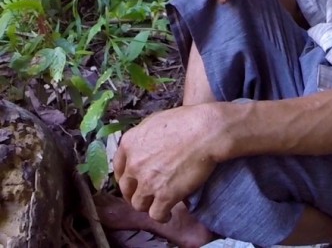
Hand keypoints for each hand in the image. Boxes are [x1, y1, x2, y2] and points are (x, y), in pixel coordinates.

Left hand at [113, 105, 217, 221]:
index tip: (133, 181)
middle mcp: (134, 164)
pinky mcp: (165, 196)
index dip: (126, 176)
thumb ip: (143, 138)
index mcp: (130, 143)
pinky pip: (156, 214)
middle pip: (127, 188)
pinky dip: (161, 216)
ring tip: (157, 205)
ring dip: (147, 205)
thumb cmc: (188, 121)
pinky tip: (167, 214)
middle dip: (134, 193)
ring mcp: (148, 182)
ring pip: (138, 204)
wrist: (206, 132)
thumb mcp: (156, 121)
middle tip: (145, 194)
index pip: (119, 167)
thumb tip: (143, 148)